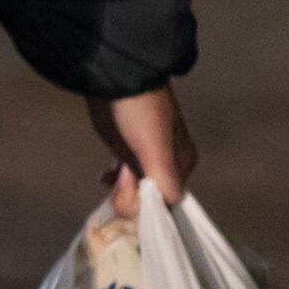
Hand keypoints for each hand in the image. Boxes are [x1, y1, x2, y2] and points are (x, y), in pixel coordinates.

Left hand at [93, 86, 197, 216]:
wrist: (115, 77)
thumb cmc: (140, 114)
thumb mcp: (156, 150)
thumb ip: (163, 182)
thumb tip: (159, 211)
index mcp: (183, 163)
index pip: (170, 199)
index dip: (148, 204)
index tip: (129, 194)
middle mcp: (168, 163)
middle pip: (151, 195)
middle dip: (132, 196)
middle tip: (114, 181)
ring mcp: (145, 155)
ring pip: (136, 187)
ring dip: (122, 190)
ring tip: (108, 178)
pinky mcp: (125, 148)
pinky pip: (124, 175)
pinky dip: (115, 182)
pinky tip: (104, 178)